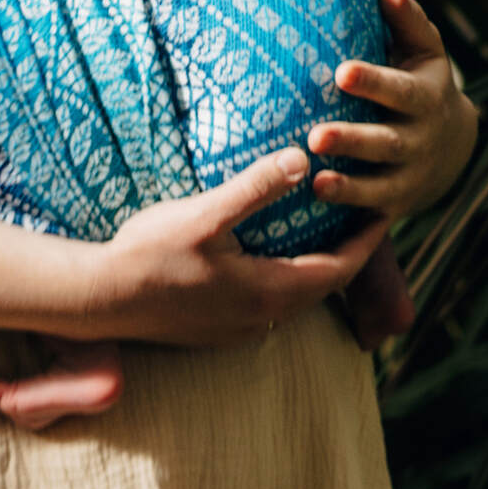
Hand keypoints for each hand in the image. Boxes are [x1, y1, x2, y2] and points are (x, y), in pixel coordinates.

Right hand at [84, 147, 387, 347]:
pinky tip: (269, 251)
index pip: (339, 270)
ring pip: (295, 296)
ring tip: (323, 227)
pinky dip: (285, 274)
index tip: (388, 210)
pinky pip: (268, 302)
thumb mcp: (205, 215)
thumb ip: (254, 189)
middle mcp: (261, 319)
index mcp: (269, 293)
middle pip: (322, 286)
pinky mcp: (216, 328)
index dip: (367, 241)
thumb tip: (301, 160)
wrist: (100, 300)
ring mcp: (237, 328)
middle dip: (348, 252)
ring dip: (315, 264)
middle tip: (362, 213)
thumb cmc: (150, 255)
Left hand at [309, 0, 478, 220]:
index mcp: (425, 97)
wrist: (455, 144)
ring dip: (348, 186)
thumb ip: (406, 19)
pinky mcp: (396, 205)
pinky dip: (348, 213)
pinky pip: (371, 213)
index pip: (399, 90)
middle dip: (352, 140)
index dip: (373, 82)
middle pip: (385, 143)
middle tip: (316, 135)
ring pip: (379, 185)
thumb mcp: (424, 49)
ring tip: (315, 179)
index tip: (342, 72)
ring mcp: (409, 177)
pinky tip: (317, 206)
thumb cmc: (423, 80)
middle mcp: (419, 140)